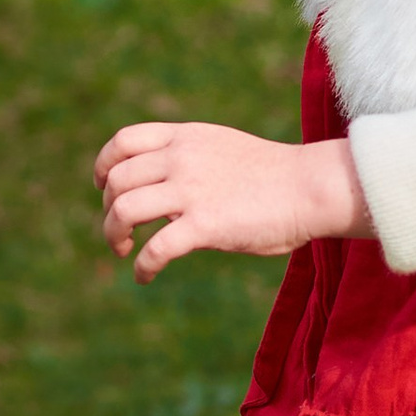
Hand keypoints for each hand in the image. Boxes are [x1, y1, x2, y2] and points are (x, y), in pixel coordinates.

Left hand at [94, 119, 369, 281]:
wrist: (311, 187)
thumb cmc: (275, 176)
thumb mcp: (222, 150)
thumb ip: (190, 160)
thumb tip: (162, 191)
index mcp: (186, 138)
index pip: (124, 141)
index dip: (104, 166)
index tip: (103, 187)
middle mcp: (182, 158)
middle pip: (117, 179)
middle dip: (107, 209)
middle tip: (119, 232)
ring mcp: (191, 190)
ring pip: (124, 210)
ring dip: (113, 235)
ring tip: (123, 251)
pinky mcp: (205, 225)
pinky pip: (155, 249)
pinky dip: (142, 266)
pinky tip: (144, 276)